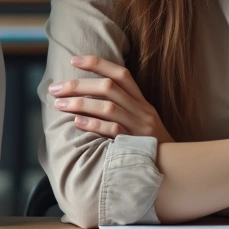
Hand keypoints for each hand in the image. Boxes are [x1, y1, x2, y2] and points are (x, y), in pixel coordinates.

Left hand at [49, 55, 173, 142]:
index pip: (120, 74)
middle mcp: (142, 110)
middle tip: (55, 88)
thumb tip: (86, 93)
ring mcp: (139, 127)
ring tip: (59, 104)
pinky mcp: (136, 145)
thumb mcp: (140, 119)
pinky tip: (77, 122)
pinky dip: (94, 125)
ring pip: (108, 107)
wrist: (172, 168)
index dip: (97, 64)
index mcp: (141, 101)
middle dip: (79, 85)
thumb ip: (121, 105)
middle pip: (109, 88)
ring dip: (80, 103)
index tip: (73, 60)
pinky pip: (113, 131)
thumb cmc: (148, 142)